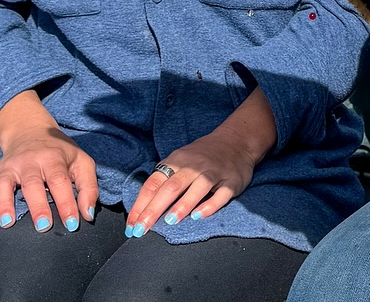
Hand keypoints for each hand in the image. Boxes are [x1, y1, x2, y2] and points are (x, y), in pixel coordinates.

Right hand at [0, 91, 97, 232]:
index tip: (72, 224)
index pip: (60, 181)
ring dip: (4, 204)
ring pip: (3, 184)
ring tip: (6, 224)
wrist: (31, 131)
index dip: (66, 202)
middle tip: (43, 227)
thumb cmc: (59, 152)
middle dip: (37, 205)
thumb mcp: (81, 161)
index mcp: (53, 158)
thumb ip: (88, 187)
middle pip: (32, 183)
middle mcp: (29, 162)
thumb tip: (87, 214)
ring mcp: (9, 168)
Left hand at [124, 87, 275, 236]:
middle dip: (154, 209)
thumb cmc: (202, 156)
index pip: (154, 184)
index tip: (131, 226)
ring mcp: (214, 173)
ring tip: (169, 222)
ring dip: (182, 205)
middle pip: (171, 187)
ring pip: (197, 188)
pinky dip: (209, 206)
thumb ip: (163, 181)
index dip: (141, 205)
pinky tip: (198, 216)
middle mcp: (194, 166)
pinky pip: (221, 194)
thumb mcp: (180, 160)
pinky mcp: (232, 181)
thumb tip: (141, 210)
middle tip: (142, 230)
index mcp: (177, 161)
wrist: (237, 139)